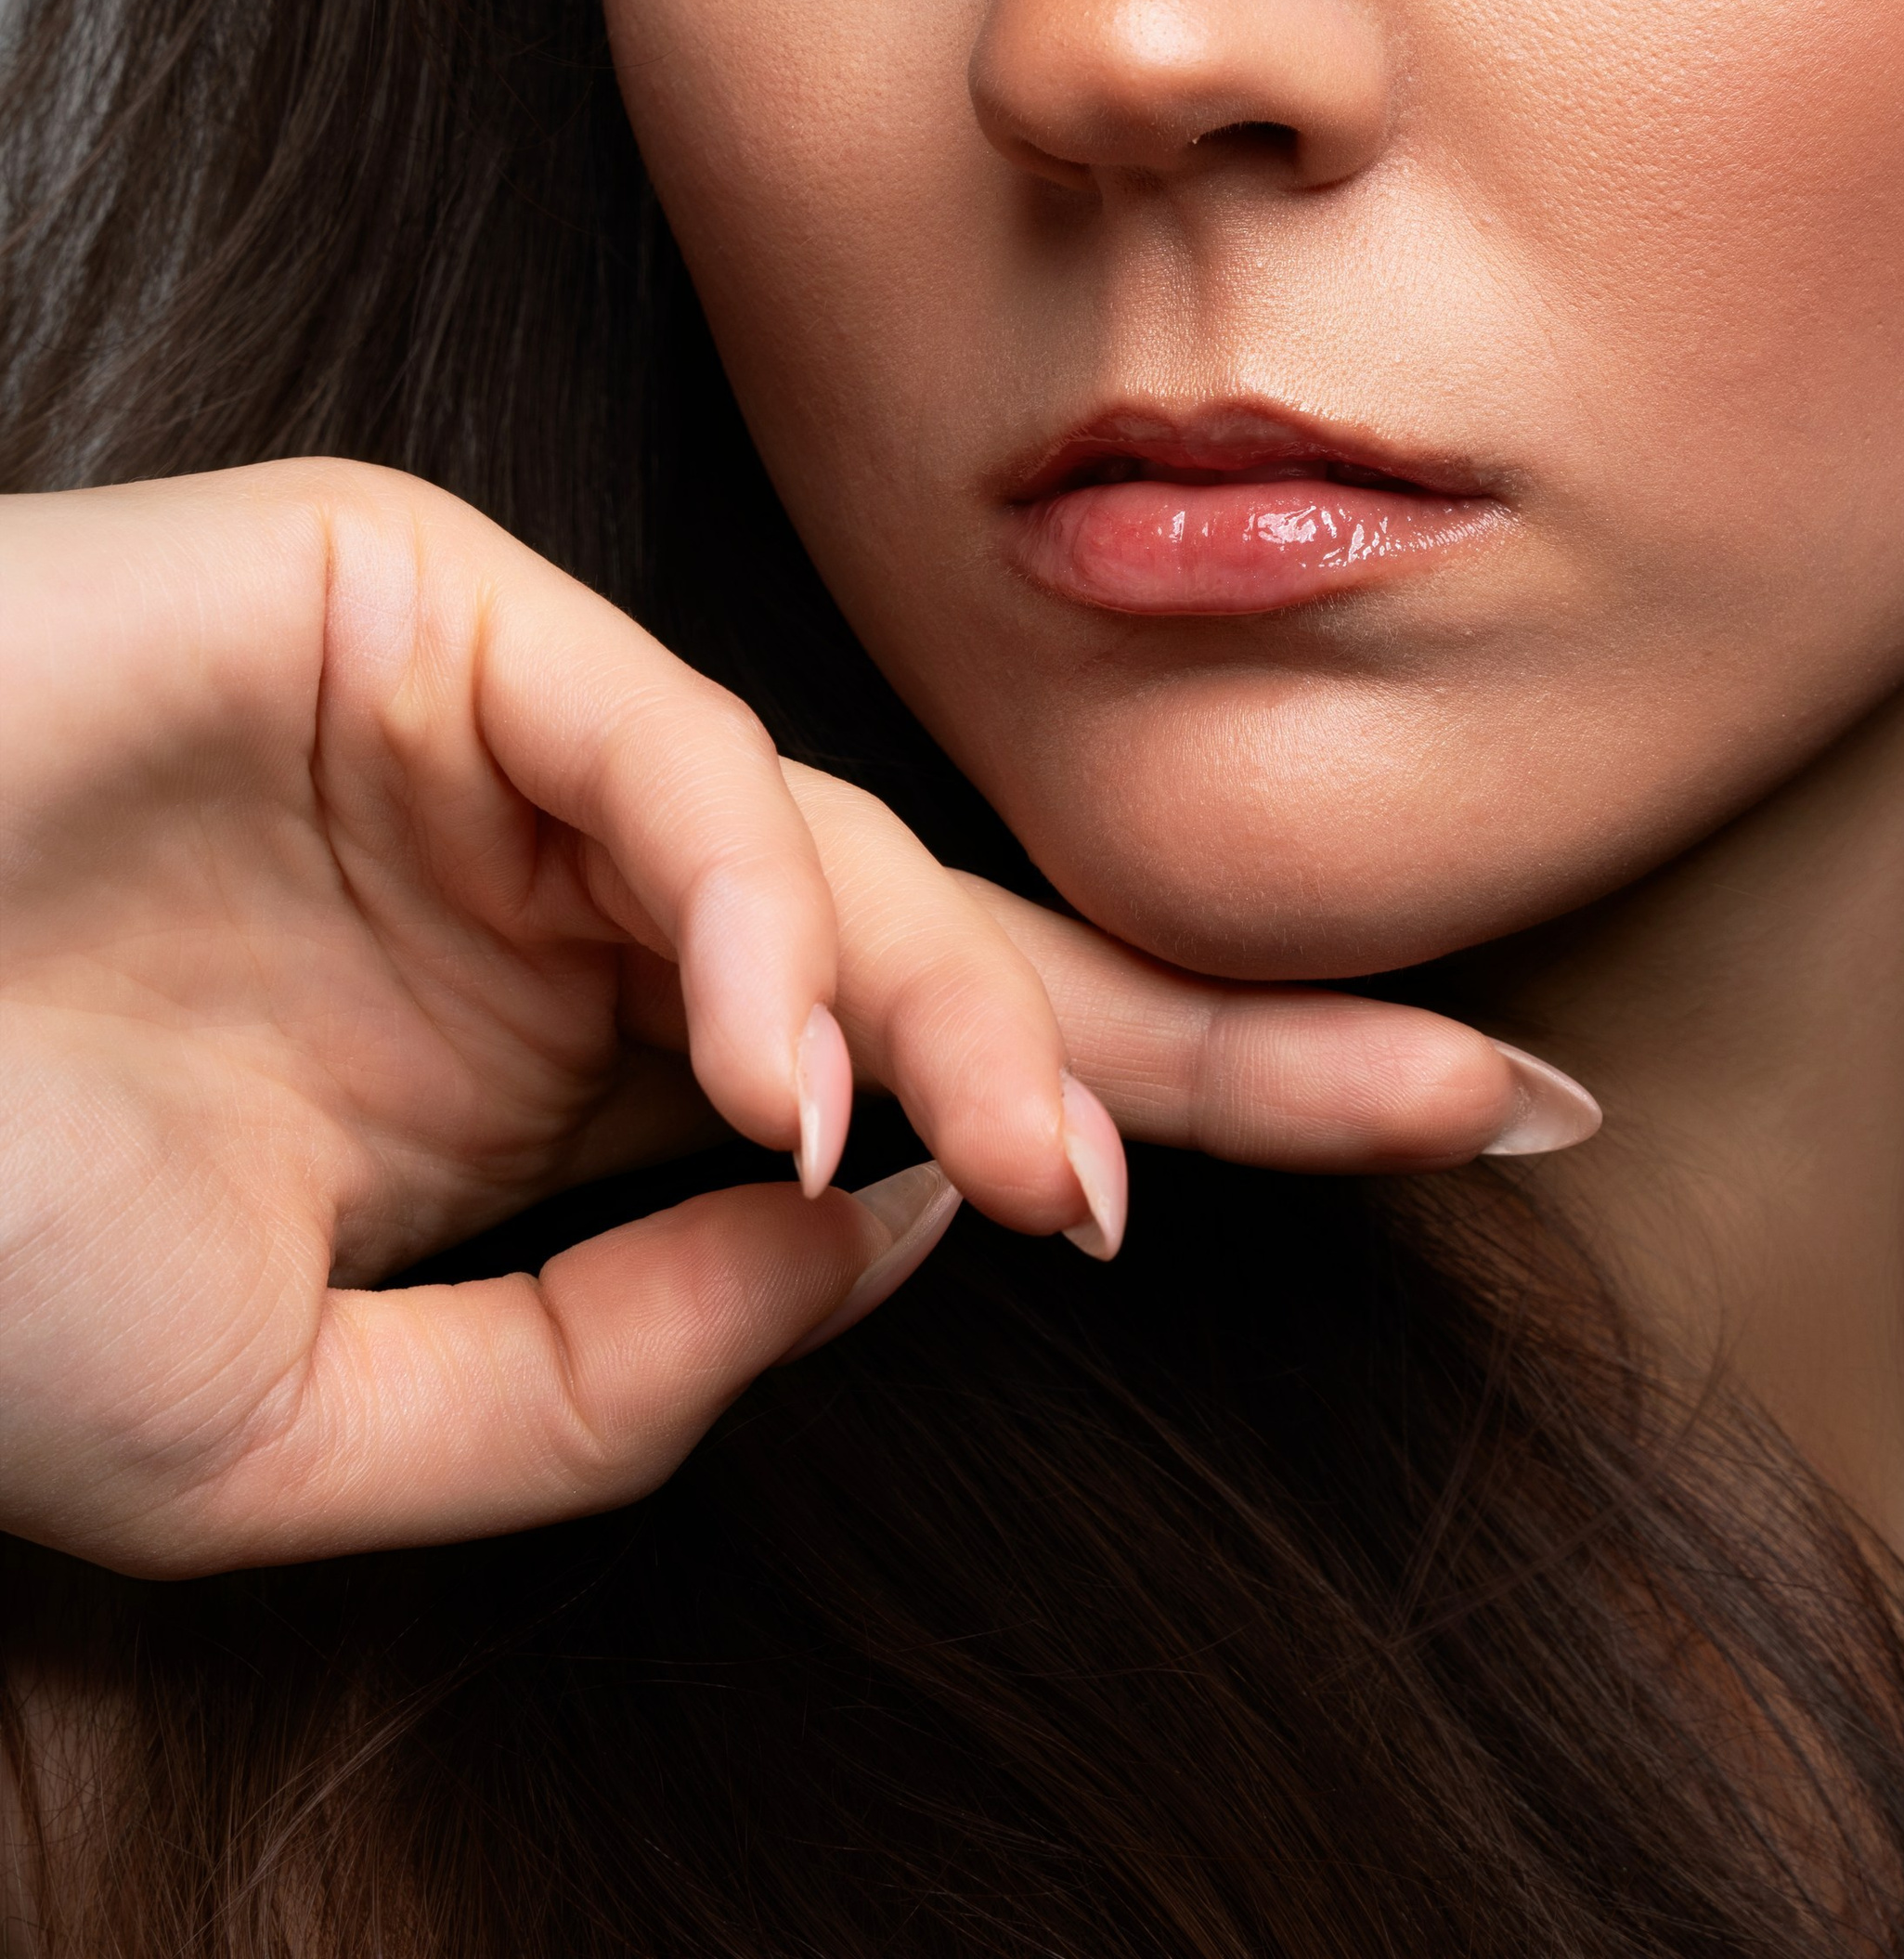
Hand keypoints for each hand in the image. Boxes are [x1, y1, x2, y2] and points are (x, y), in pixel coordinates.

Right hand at [0, 463, 1592, 1576]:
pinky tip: (786, 1070)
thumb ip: (614, 1363)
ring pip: (840, 852)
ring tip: (1070, 1186)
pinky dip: (738, 903)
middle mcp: (578, 893)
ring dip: (978, 1022)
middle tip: (1473, 1097)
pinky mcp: (421, 600)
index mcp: (568, 1069)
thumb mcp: (304, 1431)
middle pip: (966, 946)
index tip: (1465, 1133)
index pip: (935, 1084)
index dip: (1186, 1107)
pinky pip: (650, 747)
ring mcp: (508, 736)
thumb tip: (897, 1230)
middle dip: (1220, 1029)